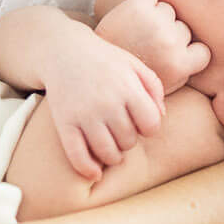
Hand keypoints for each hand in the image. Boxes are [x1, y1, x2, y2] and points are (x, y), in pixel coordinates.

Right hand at [39, 28, 166, 180]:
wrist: (62, 51)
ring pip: (108, 154)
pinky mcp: (64, 123)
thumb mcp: (133, 64)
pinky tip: (95, 172)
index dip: (148, 127)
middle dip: (128, 139)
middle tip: (120, 129)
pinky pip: (78, 156)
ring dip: (113, 156)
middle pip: (129, 141)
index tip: (139, 122)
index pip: (151, 126)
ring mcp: (84, 114)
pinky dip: (88, 169)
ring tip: (111, 147)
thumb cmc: (103, 59)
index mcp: (127, 88)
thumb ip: (153, 87)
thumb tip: (161, 117)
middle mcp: (107, 103)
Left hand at [94, 0, 210, 94]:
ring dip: (156, 16)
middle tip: (148, 45)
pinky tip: (133, 14)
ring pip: (168, 10)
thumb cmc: (128, 77)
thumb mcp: (164, 85)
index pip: (203, 50)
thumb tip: (212, 74)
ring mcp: (155, 23)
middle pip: (183, 28)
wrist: (92, 71)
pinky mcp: (138, 6)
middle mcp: (171, 42)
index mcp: (180, 64)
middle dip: (169, 35)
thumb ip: (185, 72)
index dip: (188, 52)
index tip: (175, 56)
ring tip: (138, 30)